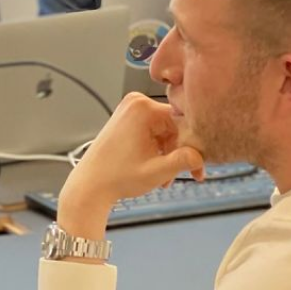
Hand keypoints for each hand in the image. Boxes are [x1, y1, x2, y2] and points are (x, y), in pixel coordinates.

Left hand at [57, 93, 204, 235]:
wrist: (89, 186)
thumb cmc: (115, 178)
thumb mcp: (157, 172)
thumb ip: (183, 161)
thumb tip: (201, 155)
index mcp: (143, 108)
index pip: (183, 122)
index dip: (193, 146)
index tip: (199, 166)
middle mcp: (136, 103)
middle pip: (174, 126)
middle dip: (180, 153)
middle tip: (186, 175)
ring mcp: (129, 110)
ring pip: (165, 131)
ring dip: (169, 155)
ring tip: (164, 178)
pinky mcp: (126, 120)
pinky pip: (153, 132)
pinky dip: (157, 151)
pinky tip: (156, 169)